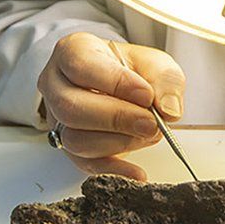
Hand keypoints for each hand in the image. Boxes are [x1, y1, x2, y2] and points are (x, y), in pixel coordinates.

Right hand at [38, 32, 185, 180]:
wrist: (125, 83)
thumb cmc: (134, 68)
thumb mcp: (156, 62)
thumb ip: (165, 81)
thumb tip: (168, 111)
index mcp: (73, 51)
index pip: (81, 66)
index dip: (115, 82)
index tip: (146, 94)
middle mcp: (55, 84)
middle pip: (71, 108)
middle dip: (116, 118)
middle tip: (150, 122)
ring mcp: (56, 118)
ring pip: (74, 139)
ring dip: (118, 141)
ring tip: (148, 133)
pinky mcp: (67, 146)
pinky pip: (83, 164)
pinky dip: (113, 170)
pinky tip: (136, 171)